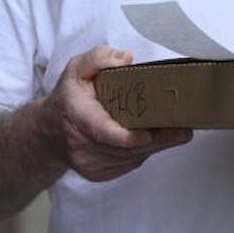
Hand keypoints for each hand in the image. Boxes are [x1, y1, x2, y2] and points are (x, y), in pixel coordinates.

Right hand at [39, 46, 192, 181]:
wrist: (48, 132)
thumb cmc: (68, 98)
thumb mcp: (76, 70)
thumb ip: (97, 58)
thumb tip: (125, 58)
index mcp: (78, 117)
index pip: (104, 133)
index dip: (129, 138)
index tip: (150, 134)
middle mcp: (82, 145)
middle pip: (126, 149)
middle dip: (158, 140)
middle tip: (185, 130)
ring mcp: (90, 164)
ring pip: (131, 158)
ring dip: (155, 147)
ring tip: (178, 133)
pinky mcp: (99, 174)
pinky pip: (128, 164)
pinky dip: (144, 153)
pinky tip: (157, 141)